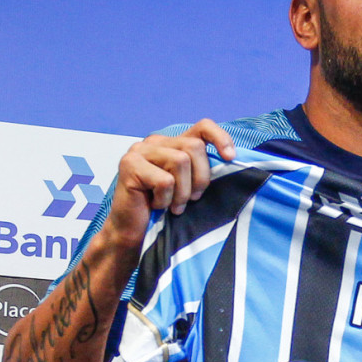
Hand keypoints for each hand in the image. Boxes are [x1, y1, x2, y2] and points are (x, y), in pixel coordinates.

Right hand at [101, 119, 236, 248]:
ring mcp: (139, 151)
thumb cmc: (163, 212)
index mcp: (171, 143)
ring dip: (182, 192)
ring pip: (180, 161)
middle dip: (200, 178)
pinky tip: (155, 205)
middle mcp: (154, 142)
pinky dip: (165, 199)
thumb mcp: (188, 187)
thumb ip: (201, 169)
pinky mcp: (129, 165)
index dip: (220, 138)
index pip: (202, 127)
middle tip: (192, 200)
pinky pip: (164, 180)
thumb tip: (232, 160)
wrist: (132, 234)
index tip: (230, 158)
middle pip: (193, 146)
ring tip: (174, 206)